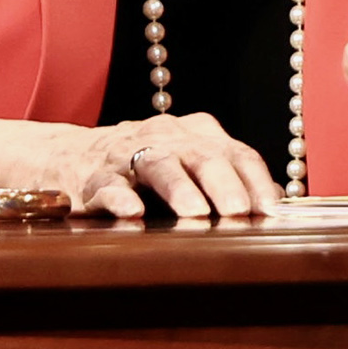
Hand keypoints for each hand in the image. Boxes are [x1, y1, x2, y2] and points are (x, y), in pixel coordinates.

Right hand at [109, 111, 281, 219]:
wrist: (71, 156)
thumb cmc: (146, 168)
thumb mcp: (190, 166)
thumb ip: (231, 181)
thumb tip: (276, 205)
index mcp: (197, 135)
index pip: (236, 153)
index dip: (256, 180)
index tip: (272, 210)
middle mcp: (166, 138)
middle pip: (202, 156)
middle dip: (224, 184)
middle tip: (239, 211)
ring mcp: (129, 155)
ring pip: (158, 165)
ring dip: (179, 188)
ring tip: (195, 213)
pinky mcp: (94, 178)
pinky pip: (108, 185)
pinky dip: (121, 198)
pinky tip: (133, 212)